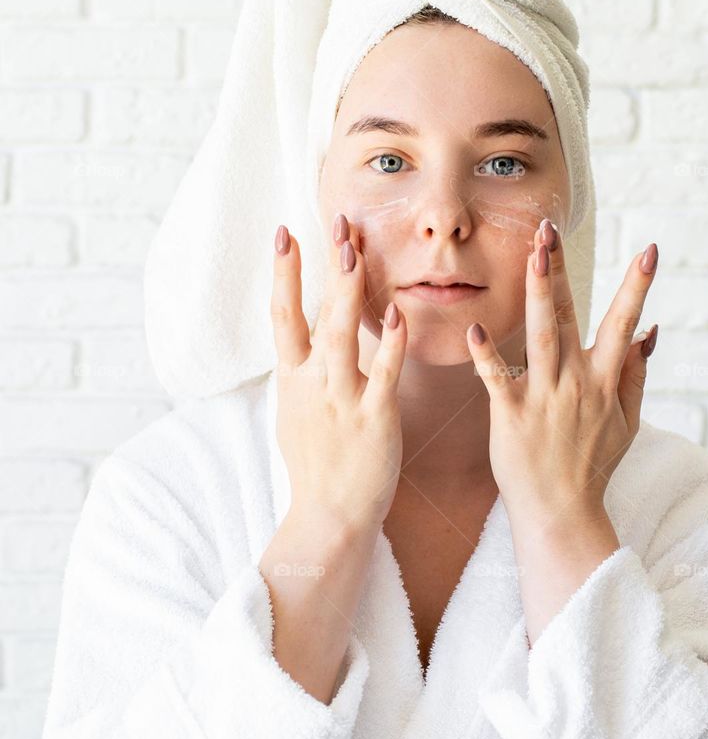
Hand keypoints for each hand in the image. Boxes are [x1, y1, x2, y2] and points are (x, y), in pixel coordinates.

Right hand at [270, 214, 407, 536]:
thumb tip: (299, 338)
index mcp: (293, 378)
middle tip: (336, 222)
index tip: (284, 232)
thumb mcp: (296, 411)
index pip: (282, 314)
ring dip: (347, 291)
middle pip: (315, 312)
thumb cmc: (318, 464)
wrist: (329, 515)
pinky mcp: (373, 419)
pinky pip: (381, 375)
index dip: (282, 271)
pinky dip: (387, 344)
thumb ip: (301, 371)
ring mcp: (341, 399)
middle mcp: (312, 382)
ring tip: (353, 250)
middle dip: (325, 265)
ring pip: (340, 335)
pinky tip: (395, 314)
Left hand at [465, 220, 658, 529]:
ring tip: (532, 253)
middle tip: (549, 228)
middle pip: (570, 316)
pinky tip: (476, 328)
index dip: (637, 286)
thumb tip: (650, 331)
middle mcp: (576, 382)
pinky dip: (486, 355)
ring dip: (537, 292)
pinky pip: (497, 378)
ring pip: (540, 335)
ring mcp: (544, 396)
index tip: (650, 249)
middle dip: (561, 270)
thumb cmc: (593, 465)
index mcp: (603, 381)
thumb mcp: (627, 421)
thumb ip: (635, 373)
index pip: (623, 323)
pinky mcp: (512, 415)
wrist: (563, 513)